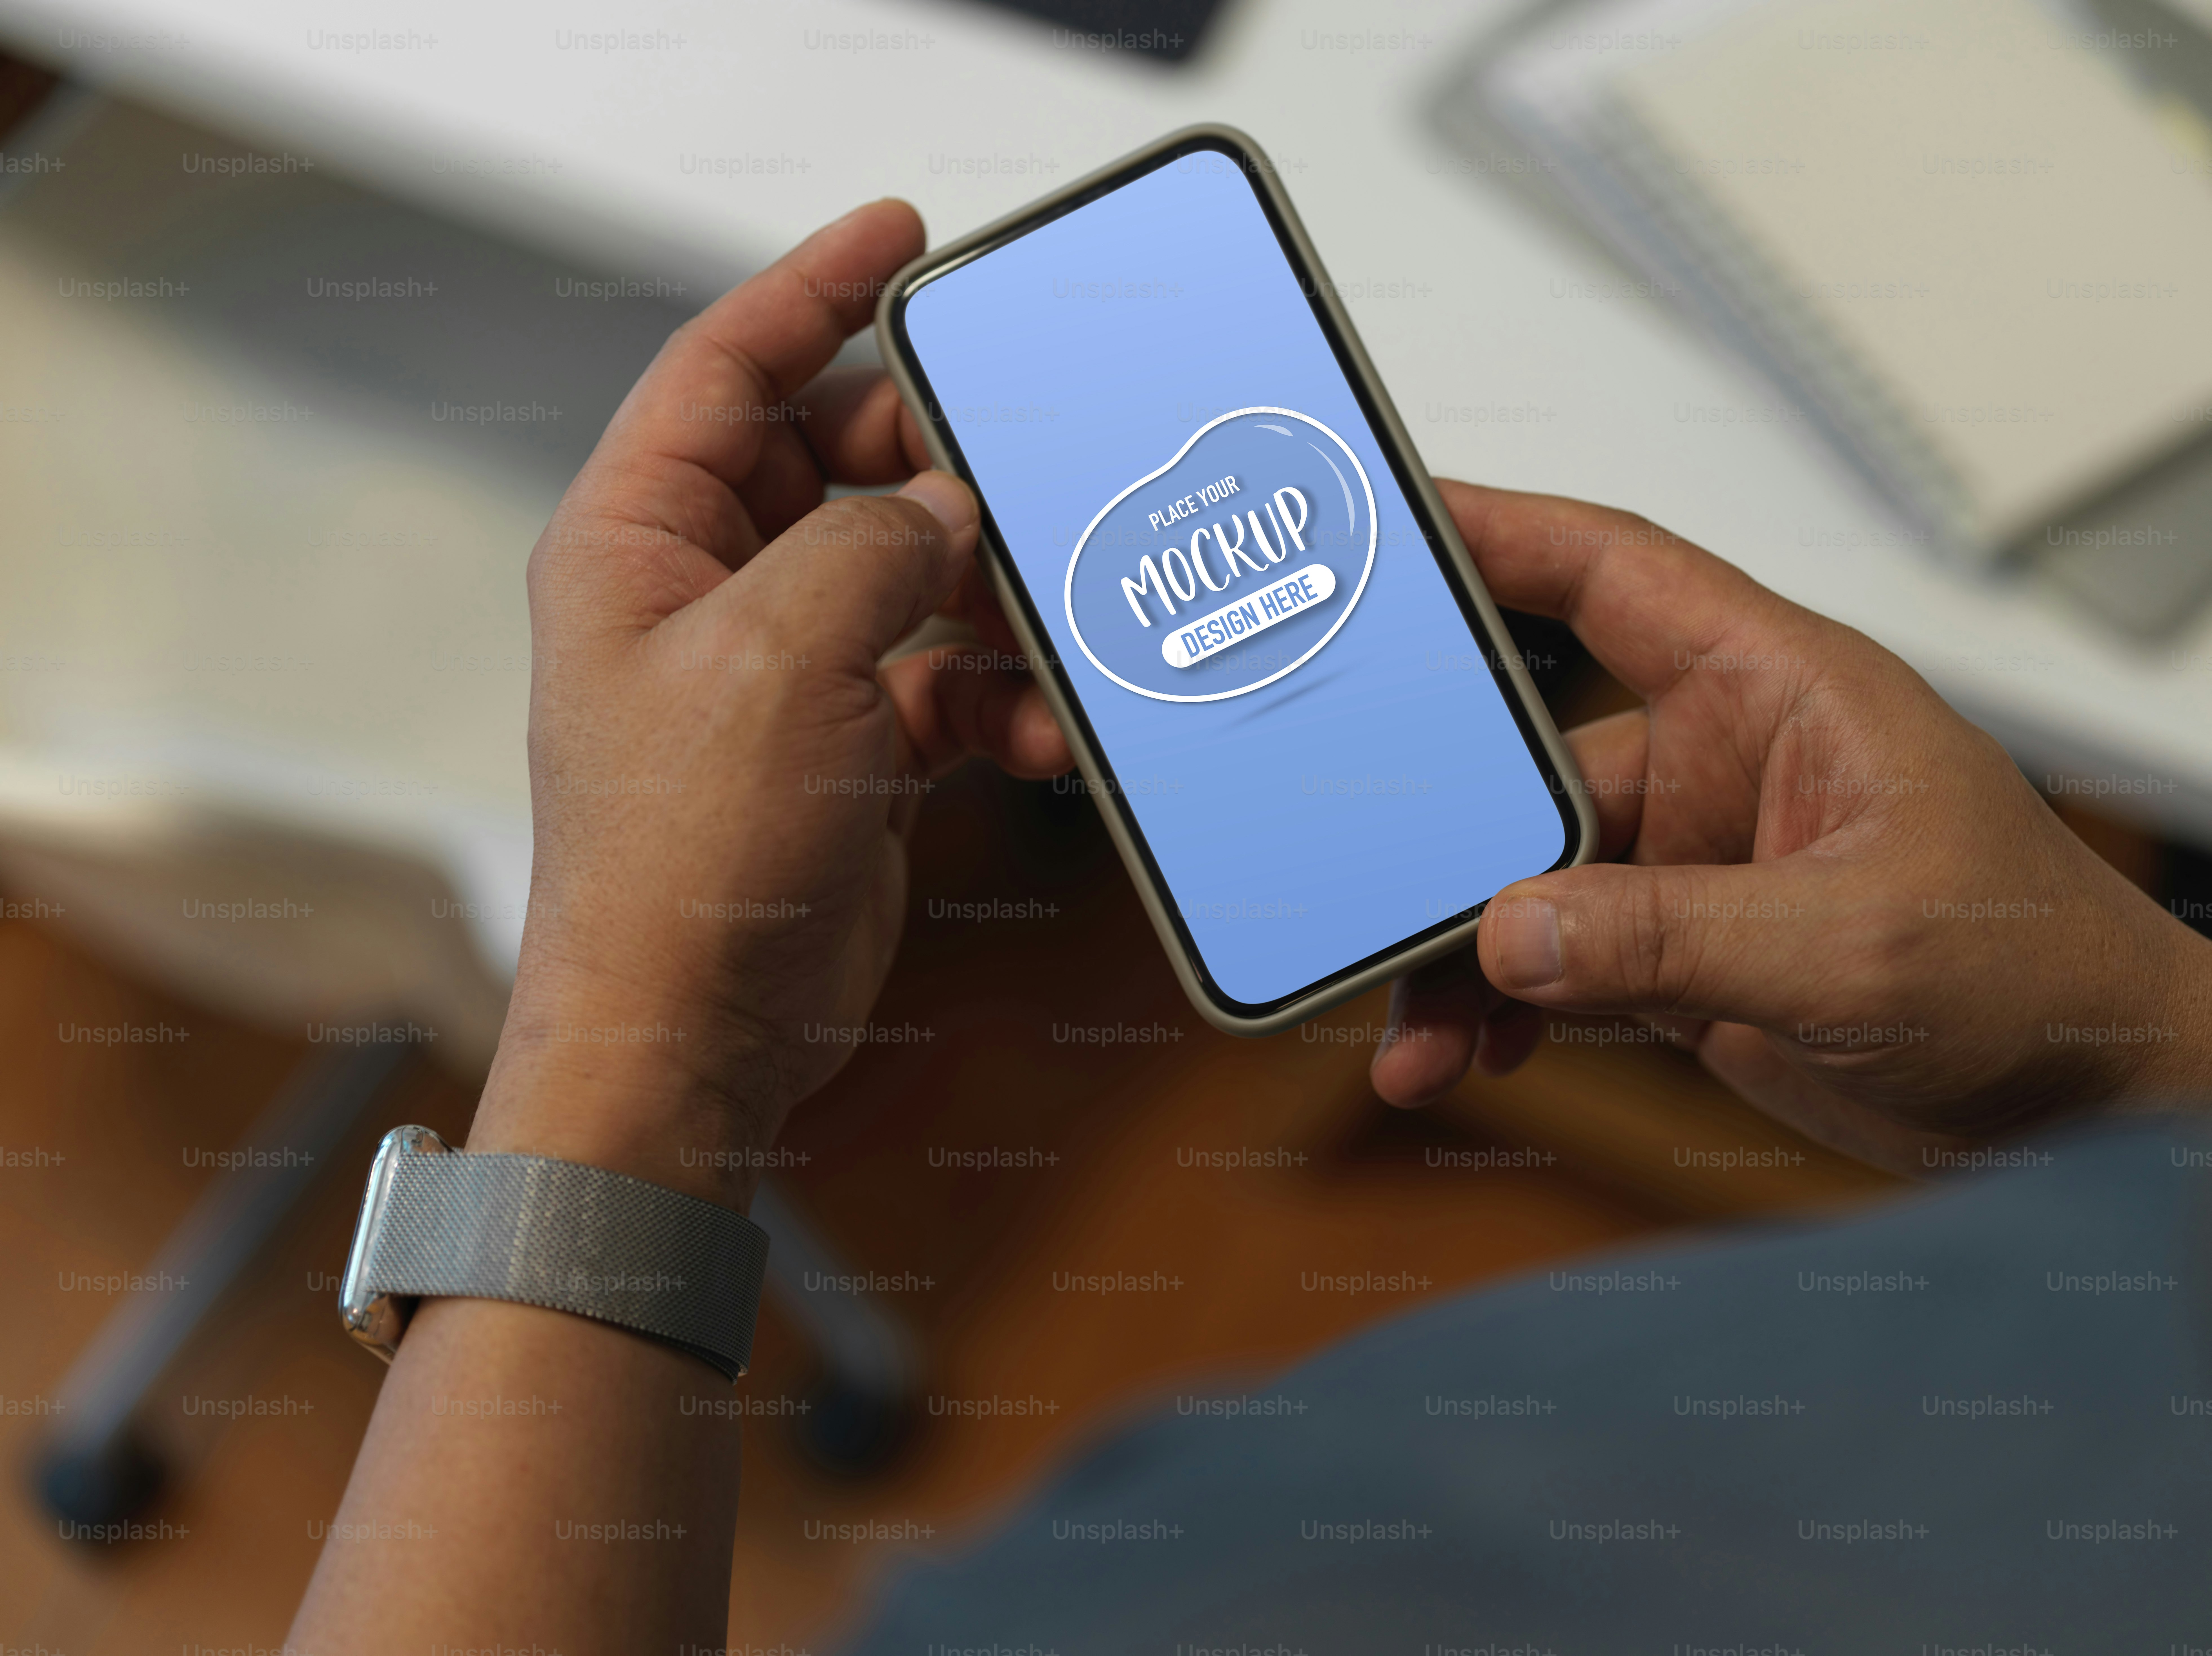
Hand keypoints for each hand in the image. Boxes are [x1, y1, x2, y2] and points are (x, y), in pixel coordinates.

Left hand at [466, 200, 1068, 1206]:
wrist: (694, 1034)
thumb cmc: (686, 860)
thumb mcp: (784, 657)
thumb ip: (873, 549)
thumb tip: (945, 510)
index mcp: (642, 541)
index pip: (728, 368)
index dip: (813, 289)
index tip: (902, 237)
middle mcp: (703, 594)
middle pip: (836, 467)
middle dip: (934, 473)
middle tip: (1016, 475)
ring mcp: (776, 674)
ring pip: (903, 577)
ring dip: (984, 604)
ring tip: (1039, 632)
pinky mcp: (839, 747)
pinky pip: (935, 682)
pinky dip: (992, 700)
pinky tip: (1034, 733)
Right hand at [1369, 484, 2211, 1171]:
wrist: (2090, 1106)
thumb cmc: (2041, 978)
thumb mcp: (1857, 948)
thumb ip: (1674, 938)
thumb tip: (1514, 933)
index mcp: (1779, 692)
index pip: (1613, 574)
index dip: (1498, 534)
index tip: (1392, 521)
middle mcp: (1723, 763)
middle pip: (1531, 759)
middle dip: (1442, 833)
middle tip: (1360, 883)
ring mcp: (1694, 862)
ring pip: (1525, 882)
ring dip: (1463, 956)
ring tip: (1414, 1033)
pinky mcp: (1682, 950)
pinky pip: (1553, 961)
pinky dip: (1502, 1007)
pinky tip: (1470, 1054)